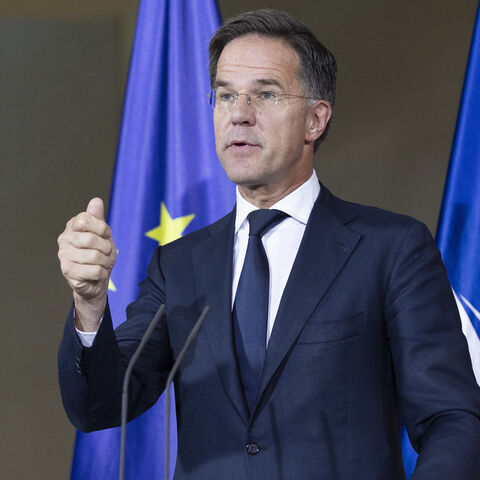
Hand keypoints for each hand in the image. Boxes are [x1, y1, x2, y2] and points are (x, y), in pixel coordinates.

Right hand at [57, 198, 115, 329]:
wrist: (96, 281)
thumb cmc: (100, 254)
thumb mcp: (103, 234)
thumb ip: (98, 218)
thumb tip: (96, 200)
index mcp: (72, 226)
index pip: (86, 220)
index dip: (102, 229)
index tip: (105, 236)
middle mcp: (64, 239)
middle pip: (91, 239)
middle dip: (106, 248)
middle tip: (106, 254)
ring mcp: (64, 256)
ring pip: (95, 256)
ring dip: (105, 262)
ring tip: (102, 264)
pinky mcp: (68, 271)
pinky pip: (95, 270)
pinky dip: (102, 273)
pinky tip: (97, 274)